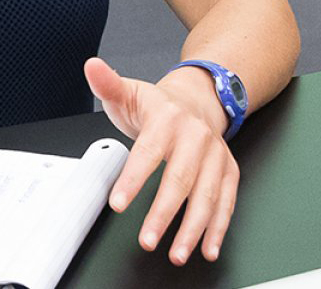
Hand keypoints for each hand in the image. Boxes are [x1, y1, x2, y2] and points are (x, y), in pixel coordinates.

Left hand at [85, 57, 238, 265]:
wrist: (198, 99)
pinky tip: (207, 248)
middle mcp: (194, 136)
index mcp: (166, 118)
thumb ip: (108, 84)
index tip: (118, 203)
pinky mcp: (229, 169)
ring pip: (206, 195)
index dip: (133, 179)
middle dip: (163, 213)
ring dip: (192, 229)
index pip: (148, 152)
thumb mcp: (129, 91)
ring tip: (176, 253)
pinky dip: (218, 228)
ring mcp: (215, 154)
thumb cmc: (157, 105)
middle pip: (179, 179)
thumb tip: (92, 66)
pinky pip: (227, 201)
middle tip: (147, 239)